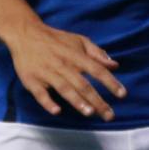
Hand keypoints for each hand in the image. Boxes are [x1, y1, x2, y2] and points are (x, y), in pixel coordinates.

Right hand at [5, 21, 124, 119]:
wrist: (26, 34)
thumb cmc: (56, 40)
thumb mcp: (78, 41)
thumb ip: (97, 53)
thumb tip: (115, 65)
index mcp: (76, 56)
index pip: (97, 70)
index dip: (110, 82)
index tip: (122, 94)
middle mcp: (63, 65)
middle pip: (83, 85)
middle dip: (97, 101)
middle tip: (110, 115)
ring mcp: (47, 73)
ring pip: (64, 89)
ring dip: (77, 101)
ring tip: (89, 112)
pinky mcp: (32, 80)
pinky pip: (40, 93)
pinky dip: (48, 102)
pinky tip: (56, 111)